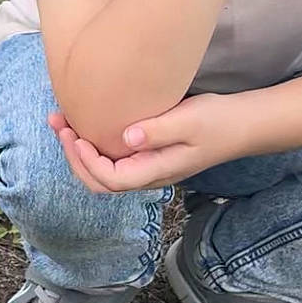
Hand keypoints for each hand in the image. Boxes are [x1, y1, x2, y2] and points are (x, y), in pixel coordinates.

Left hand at [49, 94, 241, 191]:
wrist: (244, 124)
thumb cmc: (218, 121)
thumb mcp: (189, 121)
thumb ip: (158, 131)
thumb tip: (127, 138)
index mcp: (156, 172)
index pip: (109, 178)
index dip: (85, 160)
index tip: (74, 134)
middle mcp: (148, 176)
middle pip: (99, 181)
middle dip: (73, 156)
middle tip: (57, 124)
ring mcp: (149, 167)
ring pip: (104, 171)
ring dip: (79, 151)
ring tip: (63, 123)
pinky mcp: (150, 155)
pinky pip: (113, 159)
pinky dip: (93, 145)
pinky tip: (87, 125)